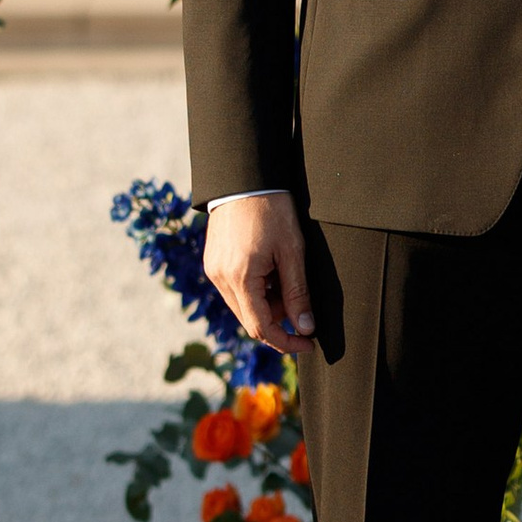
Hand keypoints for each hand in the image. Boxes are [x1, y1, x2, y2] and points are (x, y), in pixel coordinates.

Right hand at [203, 189, 314, 354]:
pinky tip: (270, 272)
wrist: (244, 178)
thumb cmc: (272, 209)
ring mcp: (214, 270)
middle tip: (302, 306)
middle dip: (278, 321)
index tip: (308, 342)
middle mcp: (220, 279)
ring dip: (266, 305)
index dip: (286, 341)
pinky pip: (235, 290)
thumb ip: (297, 293)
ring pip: (242, 306)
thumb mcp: (292, 252)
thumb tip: (304, 327)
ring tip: (285, 279)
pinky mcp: (213, 263)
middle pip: (250, 320)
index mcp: (240, 278)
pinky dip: (255, 291)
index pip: (260, 328)